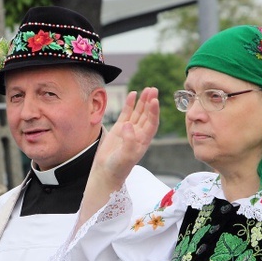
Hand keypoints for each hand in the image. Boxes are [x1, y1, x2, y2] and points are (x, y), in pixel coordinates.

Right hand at [78, 88, 158, 223]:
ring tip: (147, 89)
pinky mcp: (119, 128)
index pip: (151, 123)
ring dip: (143, 101)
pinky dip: (130, 104)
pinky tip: (133, 94)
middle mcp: (139, 134)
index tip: (155, 101)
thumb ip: (129, 141)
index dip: (154, 112)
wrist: (106, 172)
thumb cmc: (118, 167)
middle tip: (153, 89)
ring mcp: (129, 130)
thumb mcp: (125, 157)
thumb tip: (128, 125)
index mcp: (144, 141)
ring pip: (138, 112)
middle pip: (147, 115)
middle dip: (151, 102)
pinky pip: (126, 113)